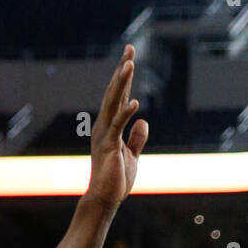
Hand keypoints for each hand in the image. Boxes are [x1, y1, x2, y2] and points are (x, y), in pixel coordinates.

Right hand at [84, 44, 147, 210]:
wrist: (106, 198)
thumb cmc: (116, 179)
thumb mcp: (132, 154)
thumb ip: (136, 137)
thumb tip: (143, 120)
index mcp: (110, 125)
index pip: (119, 95)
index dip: (125, 77)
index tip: (130, 57)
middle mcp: (104, 125)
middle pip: (114, 92)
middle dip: (122, 70)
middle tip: (130, 48)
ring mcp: (105, 134)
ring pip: (113, 103)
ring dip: (122, 83)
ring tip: (129, 64)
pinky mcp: (109, 146)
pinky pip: (117, 126)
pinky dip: (125, 113)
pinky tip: (134, 101)